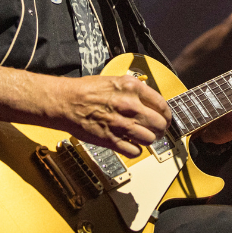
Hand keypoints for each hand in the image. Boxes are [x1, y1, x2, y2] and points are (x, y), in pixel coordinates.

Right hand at [52, 75, 171, 156]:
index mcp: (132, 88)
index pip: (163, 105)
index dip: (166, 115)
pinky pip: (135, 151)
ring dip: (149, 140)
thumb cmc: (86, 90)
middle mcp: (130, 106)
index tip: (165, 119)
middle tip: (156, 130)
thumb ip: (134, 89)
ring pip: (150, 140)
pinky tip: (130, 144)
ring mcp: (121, 125)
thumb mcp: (115, 80)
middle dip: (160, 129)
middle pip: (160, 124)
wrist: (65, 102)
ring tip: (143, 137)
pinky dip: (135, 150)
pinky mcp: (112, 140)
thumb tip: (150, 98)